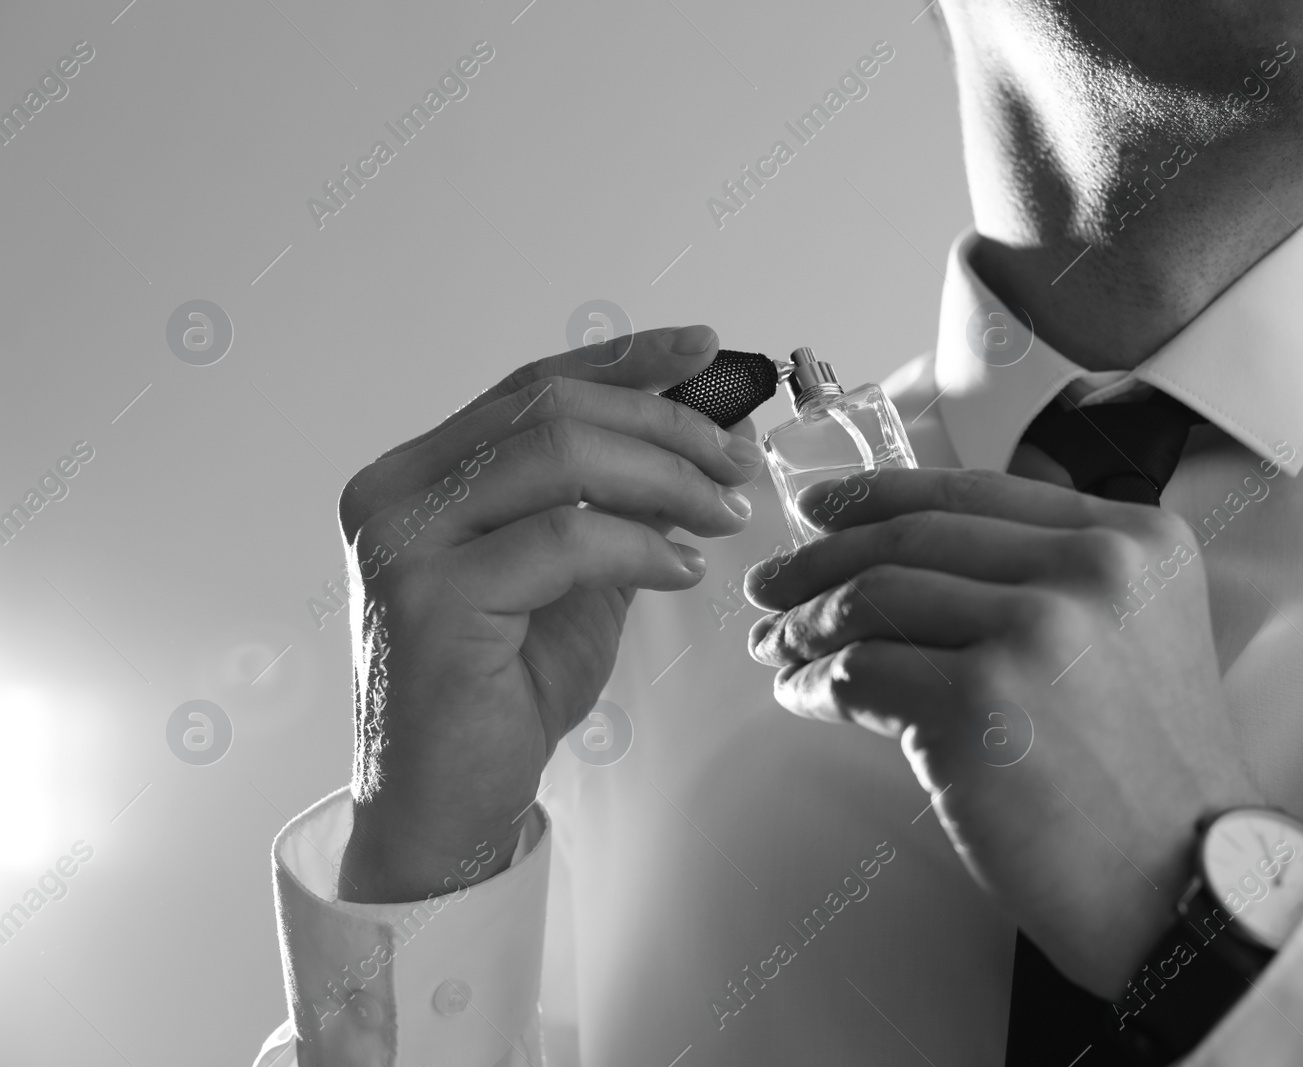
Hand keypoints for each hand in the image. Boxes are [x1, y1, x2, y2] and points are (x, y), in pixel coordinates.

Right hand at [336, 325, 759, 902]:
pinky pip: (563, 540)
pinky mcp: (429, 598)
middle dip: (664, 424)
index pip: (530, 385)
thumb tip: (702, 436)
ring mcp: (402, 541)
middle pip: (549, 407)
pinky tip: (681, 570)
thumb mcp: (576, 576)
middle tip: (736, 461)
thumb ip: (618, 503)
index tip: (705, 351)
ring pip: (556, 455)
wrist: (446, 803)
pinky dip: (639, 546)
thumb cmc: (503, 690)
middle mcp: (396, 491)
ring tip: (723, 515)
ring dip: (664, 477)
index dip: (626, 359)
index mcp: (421, 473)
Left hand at [744, 467, 1260, 998]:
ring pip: (874, 599)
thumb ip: (1056, 578)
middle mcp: (1089, 571)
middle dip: (823, 558)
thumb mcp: (1139, 634)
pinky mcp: (980, 705)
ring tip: (780, 645)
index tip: (826, 507)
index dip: (879, 495)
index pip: (973, 492)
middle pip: (912, 538)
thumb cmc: (1152, 782)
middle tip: (776, 582)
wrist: (1185, 885)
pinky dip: (815, 683)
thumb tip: (912, 556)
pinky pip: (860, 673)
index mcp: (1132, 541)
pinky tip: (804, 693)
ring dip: (807, 624)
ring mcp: (1034, 634)